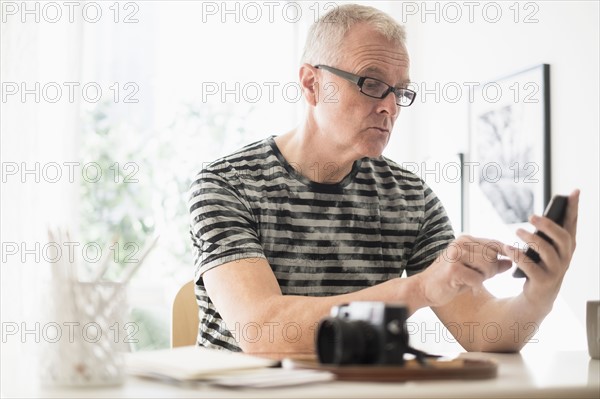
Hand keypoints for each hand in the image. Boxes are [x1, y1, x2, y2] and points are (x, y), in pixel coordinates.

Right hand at [415, 235, 512, 307]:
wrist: (424, 288)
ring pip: (488, 265)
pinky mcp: (453, 268)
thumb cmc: (449, 280)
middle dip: (492, 270)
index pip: (494, 243)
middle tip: (477, 277)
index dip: (506, 254)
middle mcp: (460, 243)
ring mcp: (456, 254)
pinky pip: (478, 279)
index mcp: (465, 239)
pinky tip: (462, 286)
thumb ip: (491, 264)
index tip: (510, 263)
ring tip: (469, 281)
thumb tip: (511, 261)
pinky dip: (474, 286)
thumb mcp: (472, 269)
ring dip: (483, 277)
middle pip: (493, 255)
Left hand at [504, 189, 579, 311]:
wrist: (538, 296)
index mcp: (567, 246)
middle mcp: (566, 257)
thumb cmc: (539, 265)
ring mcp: (556, 271)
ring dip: (531, 239)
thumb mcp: (544, 249)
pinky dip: (518, 256)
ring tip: (517, 231)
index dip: (574, 208)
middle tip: (531, 216)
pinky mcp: (543, 282)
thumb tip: (538, 217)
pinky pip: (530, 266)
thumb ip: (545, 234)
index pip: (573, 224)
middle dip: (548, 225)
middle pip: (563, 238)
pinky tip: (507, 247)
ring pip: (547, 252)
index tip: (575, 191)